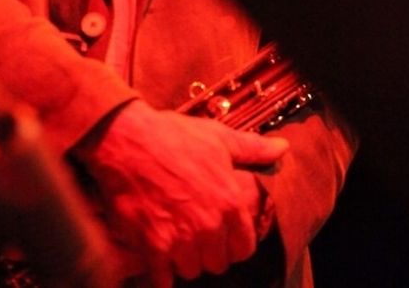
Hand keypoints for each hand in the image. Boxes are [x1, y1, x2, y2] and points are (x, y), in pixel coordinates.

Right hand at [75, 100, 287, 286]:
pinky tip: (155, 255)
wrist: (125, 138)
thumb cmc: (172, 135)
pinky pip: (163, 280)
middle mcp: (209, 226)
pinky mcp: (152, 246)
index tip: (220, 233)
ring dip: (183, 260)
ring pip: (191, 271)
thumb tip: (283, 150)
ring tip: (173, 238)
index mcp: (229, 203)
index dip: (232, 241)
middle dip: (207, 251)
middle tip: (193, 232)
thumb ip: (252, 149)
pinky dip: (160, 273)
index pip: (244, 248)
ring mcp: (180, 239)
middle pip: (217, 263)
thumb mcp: (217, 137)